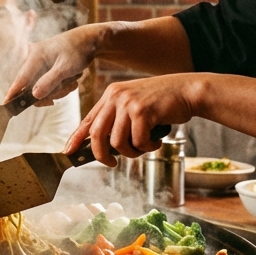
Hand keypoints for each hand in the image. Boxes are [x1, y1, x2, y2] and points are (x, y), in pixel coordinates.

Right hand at [5, 25, 101, 105]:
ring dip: (60, 89)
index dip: (13, 93)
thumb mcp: (65, 67)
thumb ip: (50, 81)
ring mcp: (39, 65)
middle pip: (33, 87)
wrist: (90, 41)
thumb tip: (34, 96)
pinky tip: (72, 79)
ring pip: (43, 89)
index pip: (21, 79)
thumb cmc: (77, 51)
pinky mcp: (46, 69)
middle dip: (52, 92)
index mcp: (34, 56)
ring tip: (73, 81)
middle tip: (69, 87)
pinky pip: (49, 86)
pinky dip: (61, 86)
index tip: (5, 105)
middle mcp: (33, 60)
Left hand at [66, 74, 201, 165]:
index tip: (68, 151)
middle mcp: (116, 96)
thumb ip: (118, 119)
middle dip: (101, 154)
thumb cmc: (163, 102)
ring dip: (131, 152)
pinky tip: (156, 142)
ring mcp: (128, 103)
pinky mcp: (142, 111)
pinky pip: (137, 141)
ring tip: (144, 148)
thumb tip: (103, 145)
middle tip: (111, 163)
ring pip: (117, 141)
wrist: (188, 91)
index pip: (87, 119)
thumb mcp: (134, 105)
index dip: (76, 137)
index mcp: (111, 95)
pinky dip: (147, 147)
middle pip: (96, 134)